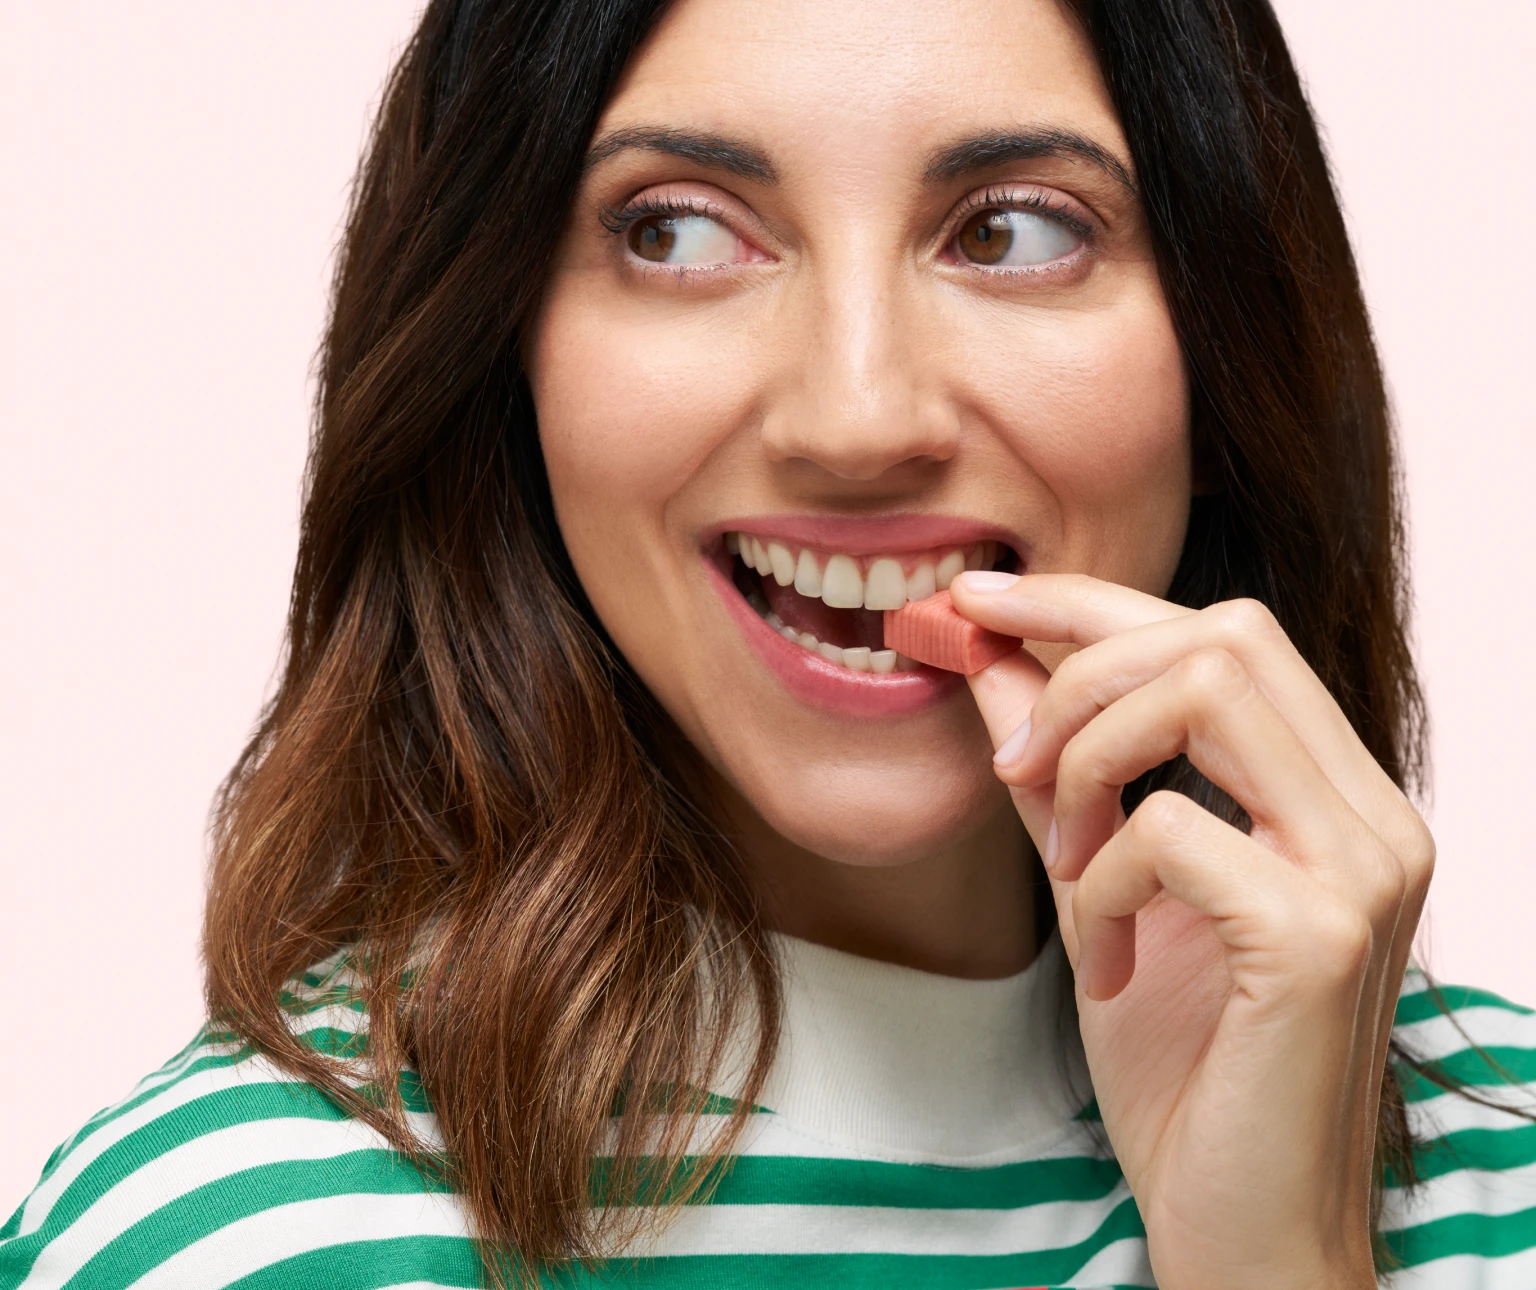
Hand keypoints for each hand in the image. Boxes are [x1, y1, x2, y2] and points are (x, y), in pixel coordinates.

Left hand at [950, 572, 1433, 1289]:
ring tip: (1062, 859)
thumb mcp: (1099, 888)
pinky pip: (1171, 827)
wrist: (1238, 1227)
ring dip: (1089, 759)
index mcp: (1331, 794)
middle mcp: (1372, 813)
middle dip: (1080, 668)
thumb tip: (993, 657)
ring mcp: (1362, 868)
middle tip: (1011, 762)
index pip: (1221, 632)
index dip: (1087, 600)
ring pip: (1207, 689)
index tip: (975, 598)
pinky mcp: (1321, 934)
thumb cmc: (1183, 1068)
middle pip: (1223, 630)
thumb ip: (1060, 773)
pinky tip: (1106, 955)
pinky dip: (1103, 875)